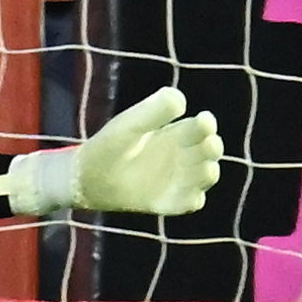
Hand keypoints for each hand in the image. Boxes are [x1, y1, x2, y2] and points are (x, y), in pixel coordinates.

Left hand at [2, 88, 222, 221]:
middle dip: (212, 148)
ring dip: (207, 173)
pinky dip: (193, 199)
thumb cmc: (109, 146)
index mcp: (176, 133)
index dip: (206, 124)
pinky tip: (186, 195)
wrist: (88, 178)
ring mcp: (179, 179)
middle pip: (210, 151)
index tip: (204, 120)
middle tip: (208, 144)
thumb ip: (152, 111)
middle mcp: (183, 155)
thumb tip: (180, 99)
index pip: (200, 127)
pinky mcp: (170, 201)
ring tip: (203, 169)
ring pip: (206, 176)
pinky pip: (191, 202)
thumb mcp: (129, 126)